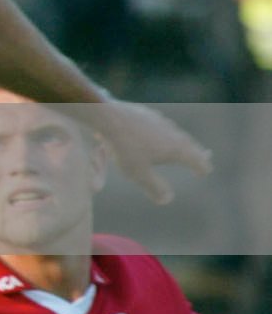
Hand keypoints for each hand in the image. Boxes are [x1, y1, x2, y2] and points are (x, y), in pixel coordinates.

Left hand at [80, 100, 211, 203]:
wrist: (108, 115)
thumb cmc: (124, 146)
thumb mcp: (138, 173)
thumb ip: (154, 187)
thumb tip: (167, 199)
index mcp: (176, 148)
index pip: (197, 159)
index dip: (202, 167)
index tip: (206, 172)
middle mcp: (173, 133)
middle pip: (189, 144)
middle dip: (196, 152)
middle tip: (205, 156)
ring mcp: (160, 121)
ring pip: (175, 133)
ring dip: (181, 141)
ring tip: (182, 145)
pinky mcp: (146, 114)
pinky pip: (160, 126)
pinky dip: (164, 132)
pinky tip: (159, 132)